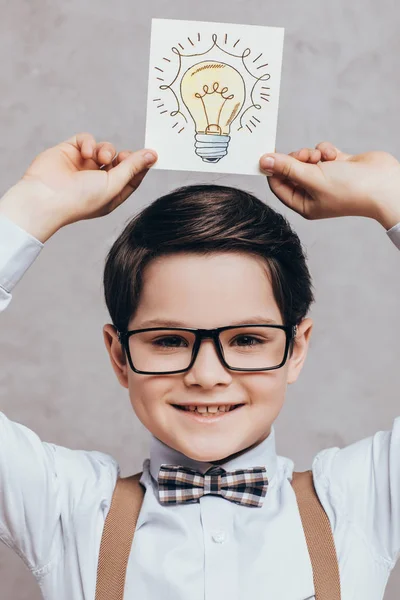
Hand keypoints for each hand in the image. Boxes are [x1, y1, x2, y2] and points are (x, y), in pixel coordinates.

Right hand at [0, 133, 157, 241]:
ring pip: (104, 149)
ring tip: (100, 157)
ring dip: (106, 150)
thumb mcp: (114, 184)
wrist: (45, 197)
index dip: (141, 166)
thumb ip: (133, 168)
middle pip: (120, 162)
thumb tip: (153, 155)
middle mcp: (97, 181)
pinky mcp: (69, 152)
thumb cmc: (81, 199)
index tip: (152, 155)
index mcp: (110, 194)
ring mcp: (83, 166)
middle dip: (124, 158)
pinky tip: (86, 152)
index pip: (132, 178)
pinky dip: (89, 142)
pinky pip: (86, 140)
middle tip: (123, 158)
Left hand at [259, 143, 399, 229]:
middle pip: (290, 170)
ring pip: (306, 158)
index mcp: (304, 204)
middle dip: (296, 159)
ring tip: (322, 157)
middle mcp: (313, 192)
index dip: (272, 170)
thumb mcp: (313, 178)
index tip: (267, 154)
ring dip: (312, 153)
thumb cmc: (349, 188)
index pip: (278, 186)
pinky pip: (321, 152)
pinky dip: (326, 150)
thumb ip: (287, 168)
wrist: (384, 183)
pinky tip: (336, 155)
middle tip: (305, 157)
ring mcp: (325, 178)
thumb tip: (263, 161)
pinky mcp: (337, 165)